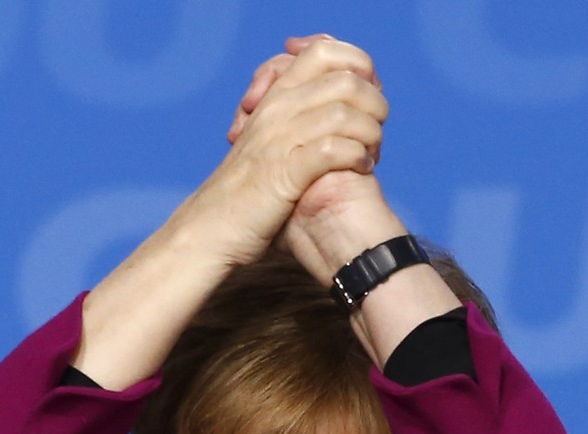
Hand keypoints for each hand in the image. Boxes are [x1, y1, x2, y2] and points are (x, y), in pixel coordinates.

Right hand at [229, 37, 406, 284]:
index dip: (358, 64)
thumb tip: (346, 104)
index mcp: (276, 96)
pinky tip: (363, 169)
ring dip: (371, 133)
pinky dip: (357, 156)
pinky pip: (334, 150)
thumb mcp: (271, 142)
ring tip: (372, 154)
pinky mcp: (285, 172)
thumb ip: (301, 117)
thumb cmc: (249, 191)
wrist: (211, 229)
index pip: (324, 50)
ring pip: (345, 113)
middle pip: (346, 80)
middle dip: (374, 105)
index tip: (369, 94)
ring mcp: (280, 139)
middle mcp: (277, 109)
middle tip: (375, 134)